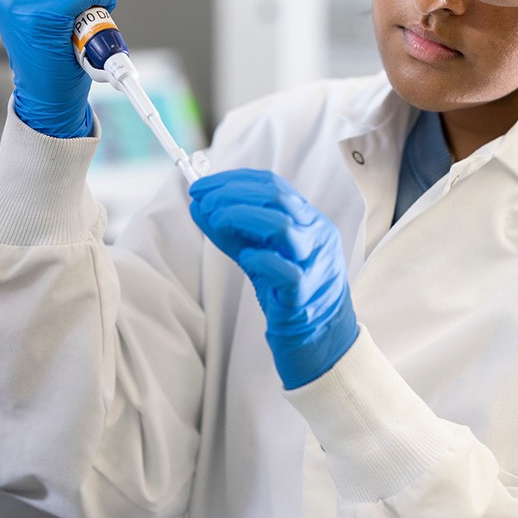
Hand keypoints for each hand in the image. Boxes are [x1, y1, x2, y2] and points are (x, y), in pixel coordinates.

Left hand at [189, 169, 358, 388]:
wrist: (319, 337)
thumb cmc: (286, 291)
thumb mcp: (260, 252)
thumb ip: (233, 230)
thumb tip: (199, 205)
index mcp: (309, 220)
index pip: (273, 185)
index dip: (233, 181)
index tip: (201, 187)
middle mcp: (318, 236)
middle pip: (277, 198)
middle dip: (232, 194)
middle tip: (204, 201)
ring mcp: (315, 264)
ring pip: (282, 227)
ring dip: (241, 217)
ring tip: (216, 221)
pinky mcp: (305, 295)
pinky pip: (284, 271)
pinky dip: (259, 259)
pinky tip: (244, 258)